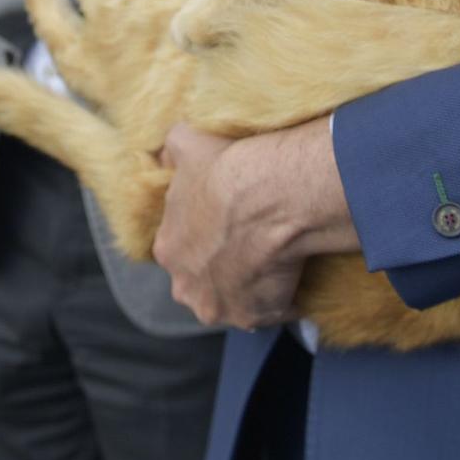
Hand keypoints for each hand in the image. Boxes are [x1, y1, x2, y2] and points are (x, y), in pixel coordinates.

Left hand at [153, 118, 357, 329]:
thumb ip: (170, 151)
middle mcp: (185, 285)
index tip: (228, 225)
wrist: (268, 197)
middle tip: (250, 246)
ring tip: (273, 264)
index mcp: (168, 248)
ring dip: (248, 288)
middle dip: (220, 270)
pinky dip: (282, 300)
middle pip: (201, 281)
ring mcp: (218, 307)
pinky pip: (270, 312)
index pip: (182, 248)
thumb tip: (165, 158)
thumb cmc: (226, 170)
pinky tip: (294, 277)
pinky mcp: (252, 317)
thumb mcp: (186, 142)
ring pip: (232, 300)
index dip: (205, 237)